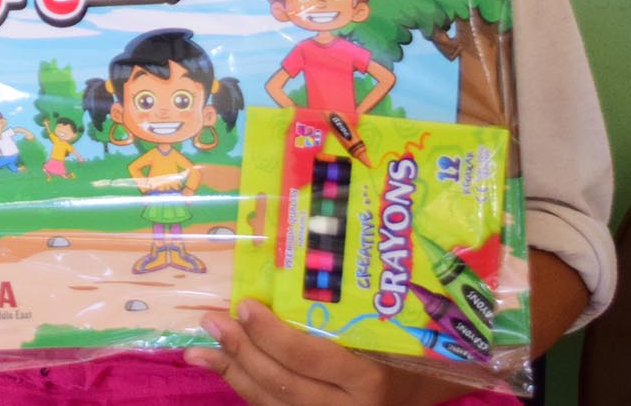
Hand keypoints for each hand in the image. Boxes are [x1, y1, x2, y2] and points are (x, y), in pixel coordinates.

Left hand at [184, 301, 451, 404]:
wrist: (431, 391)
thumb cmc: (417, 347)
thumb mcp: (394, 325)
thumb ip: (358, 302)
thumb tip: (310, 241)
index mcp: (374, 379)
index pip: (312, 359)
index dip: (272, 335)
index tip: (245, 306)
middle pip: (284, 383)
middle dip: (242, 351)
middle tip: (212, 320)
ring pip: (273, 402)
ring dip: (232, 372)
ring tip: (199, 350)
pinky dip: (244, 388)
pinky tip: (221, 368)